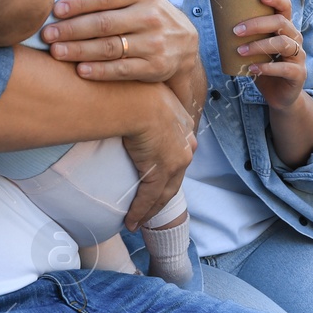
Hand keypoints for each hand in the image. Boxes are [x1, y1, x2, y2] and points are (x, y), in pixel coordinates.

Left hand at [43, 0, 199, 83]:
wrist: (186, 44)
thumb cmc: (150, 13)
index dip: (79, 3)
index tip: (55, 10)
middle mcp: (151, 16)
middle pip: (103, 24)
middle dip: (72, 29)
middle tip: (47, 34)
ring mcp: (154, 43)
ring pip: (110, 48)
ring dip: (80, 51)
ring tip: (56, 52)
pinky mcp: (155, 67)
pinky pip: (122, 70)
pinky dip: (100, 71)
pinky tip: (80, 70)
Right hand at [122, 84, 197, 227]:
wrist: (136, 100)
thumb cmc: (135, 90)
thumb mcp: (148, 95)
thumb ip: (144, 104)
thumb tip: (127, 101)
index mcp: (184, 126)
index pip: (180, 153)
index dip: (171, 168)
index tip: (161, 178)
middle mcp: (185, 146)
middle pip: (175, 177)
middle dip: (163, 194)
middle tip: (150, 207)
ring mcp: (175, 162)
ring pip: (163, 192)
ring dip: (151, 209)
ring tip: (138, 220)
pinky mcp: (160, 173)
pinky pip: (148, 198)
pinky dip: (140, 211)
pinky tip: (131, 222)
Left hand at [234, 0, 306, 109]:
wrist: (281, 96)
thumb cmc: (266, 69)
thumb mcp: (257, 50)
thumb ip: (247, 38)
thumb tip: (219, 24)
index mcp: (286, 29)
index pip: (285, 7)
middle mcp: (295, 39)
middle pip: (281, 23)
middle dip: (257, 24)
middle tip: (236, 31)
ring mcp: (299, 56)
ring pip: (282, 43)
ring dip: (258, 46)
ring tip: (240, 51)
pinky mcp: (298, 74)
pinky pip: (284, 67)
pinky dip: (266, 67)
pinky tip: (252, 69)